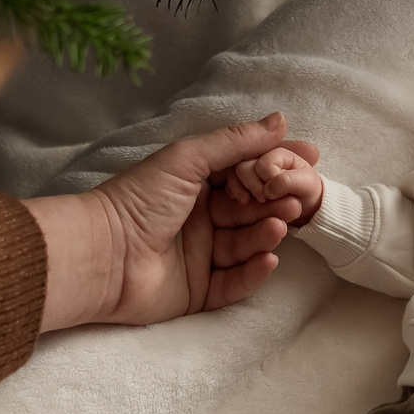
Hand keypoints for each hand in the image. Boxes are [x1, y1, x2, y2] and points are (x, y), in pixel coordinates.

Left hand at [33, 115, 308, 329]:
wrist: (103, 254)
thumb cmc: (138, 199)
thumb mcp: (188, 159)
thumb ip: (235, 142)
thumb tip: (280, 121)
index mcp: (195, 186)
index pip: (245, 176)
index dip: (274, 169)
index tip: (310, 160)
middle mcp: (200, 221)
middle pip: (250, 212)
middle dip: (274, 204)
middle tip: (297, 199)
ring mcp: (200, 258)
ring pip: (246, 246)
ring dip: (265, 235)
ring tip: (279, 226)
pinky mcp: (199, 292)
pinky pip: (235, 283)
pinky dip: (253, 272)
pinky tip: (268, 259)